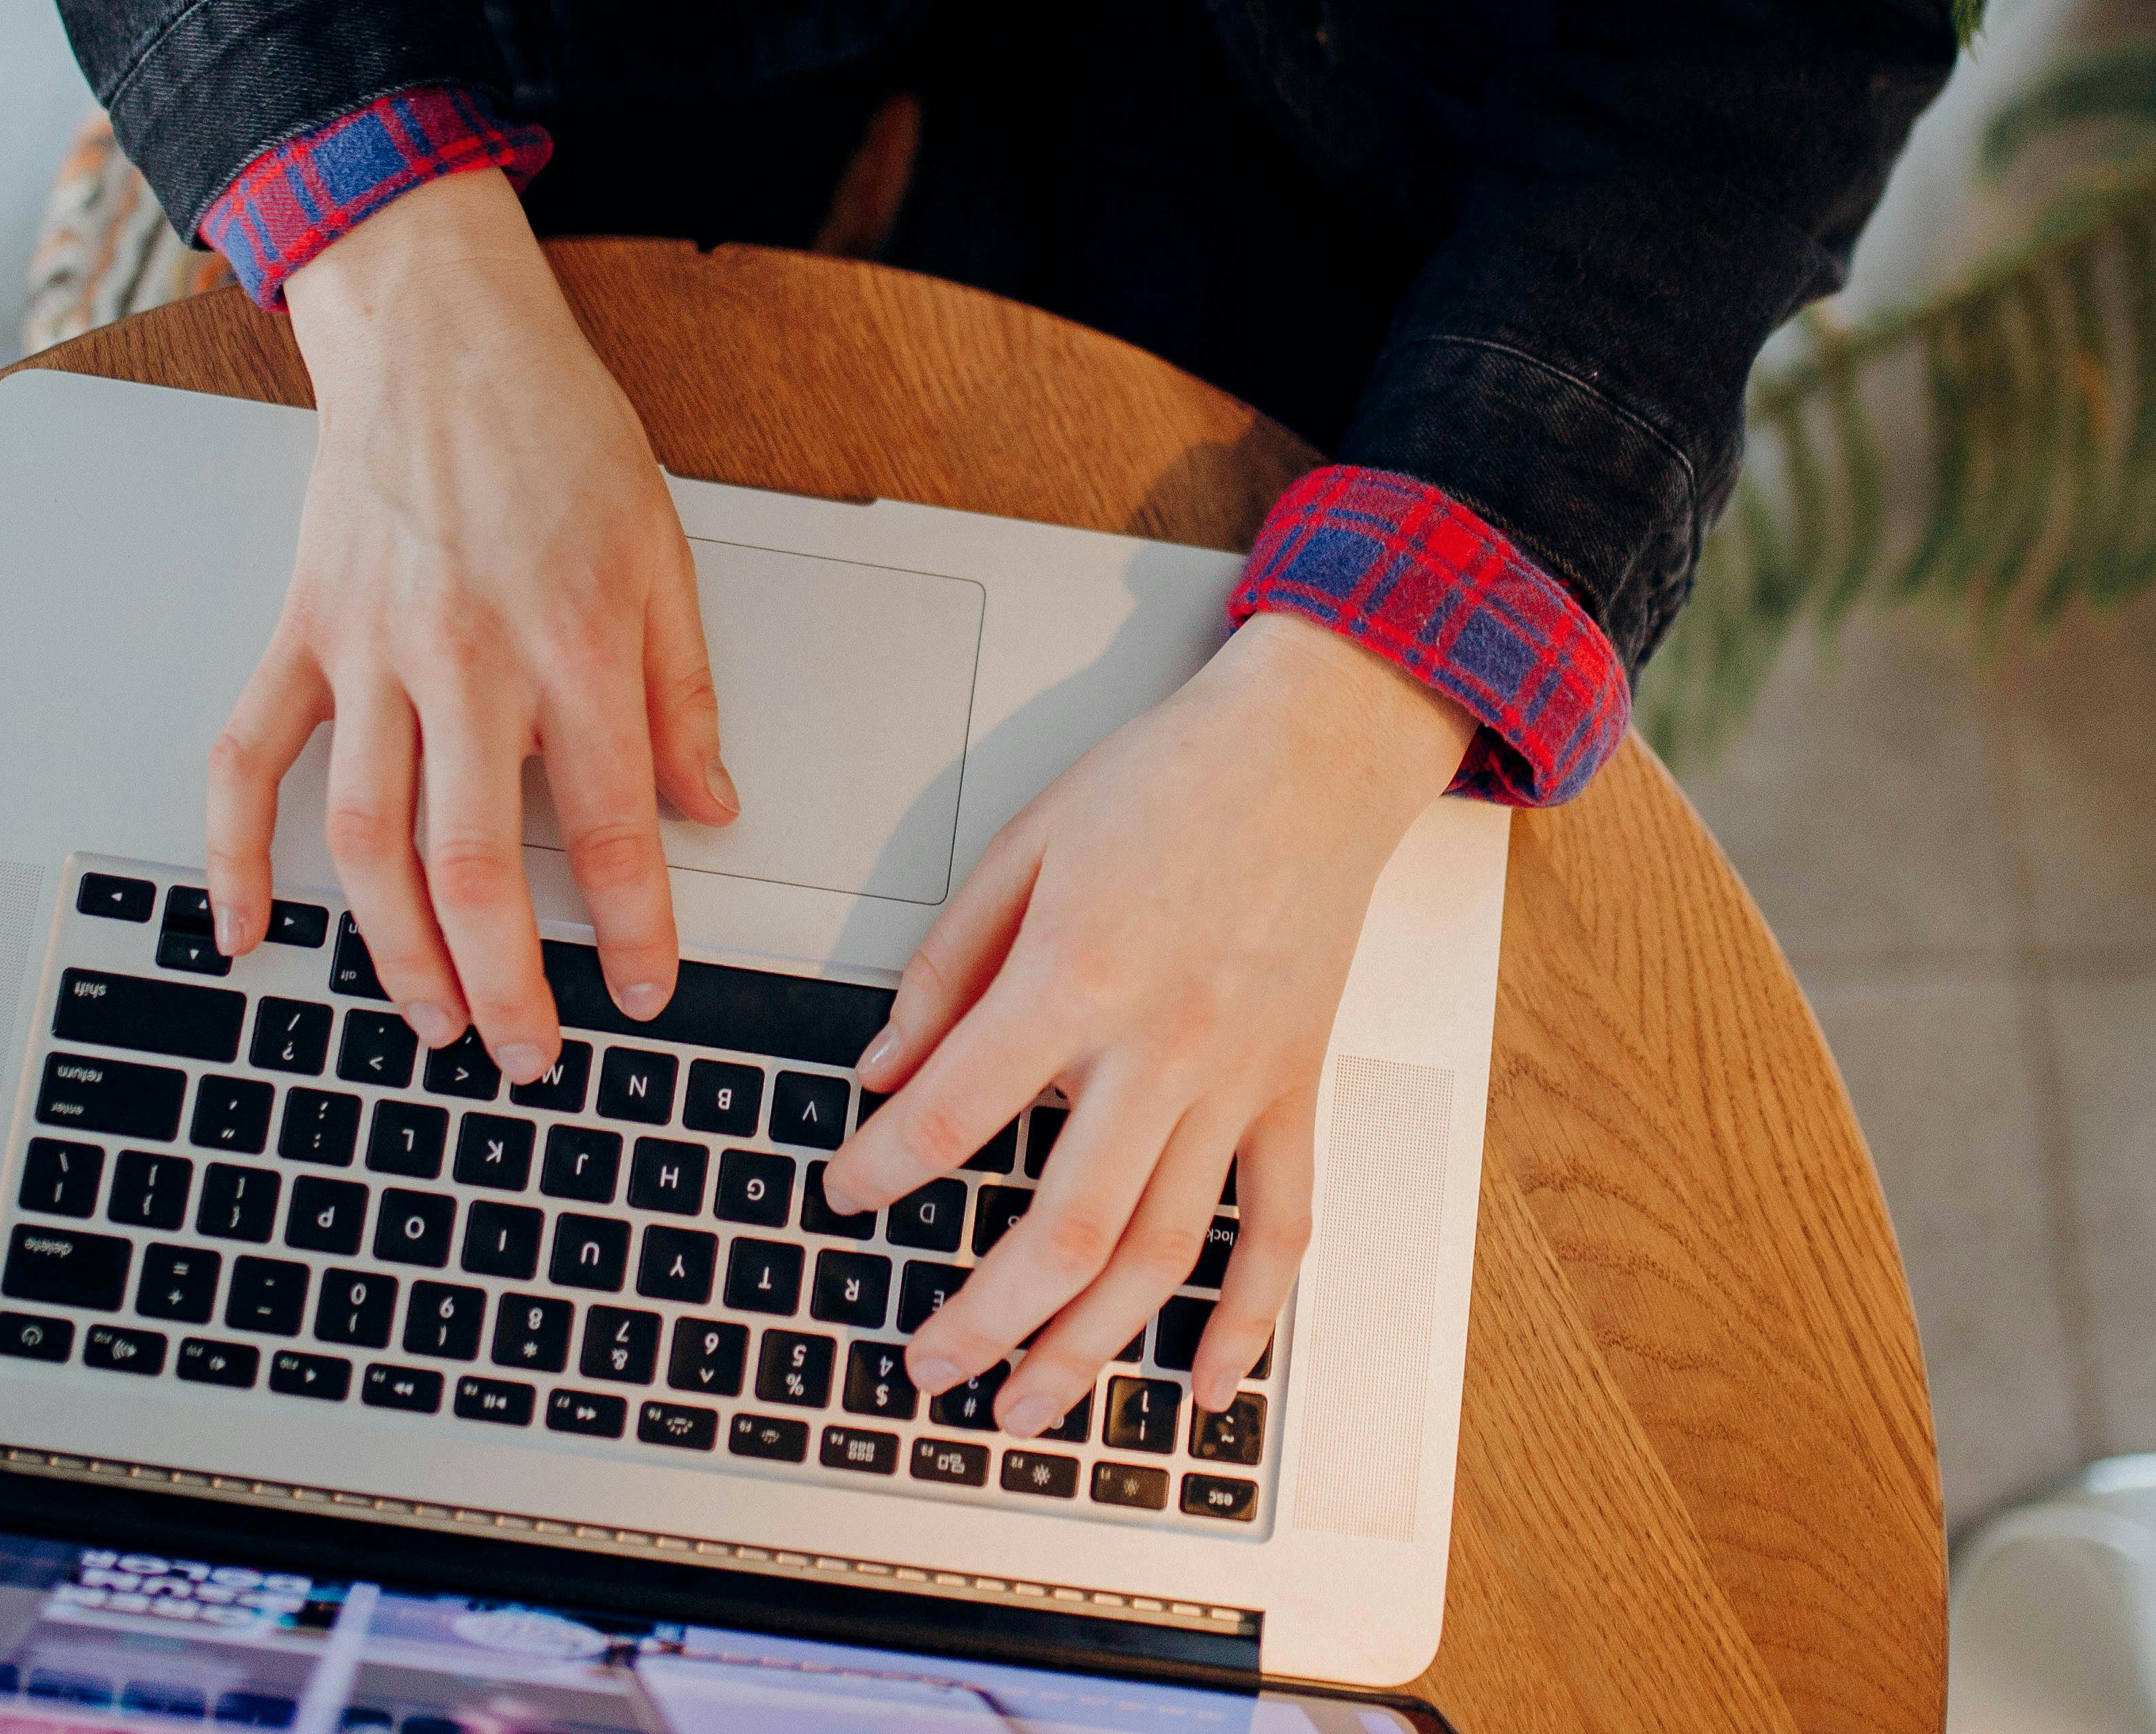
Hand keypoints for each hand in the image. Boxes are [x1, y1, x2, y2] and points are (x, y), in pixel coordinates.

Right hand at [202, 167, 737, 1077]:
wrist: (440, 334)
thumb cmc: (555, 434)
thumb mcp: (663, 555)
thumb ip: (683, 694)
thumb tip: (709, 806)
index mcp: (573, 642)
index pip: (612, 825)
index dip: (636, 926)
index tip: (647, 989)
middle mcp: (466, 657)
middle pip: (475, 862)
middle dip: (504, 982)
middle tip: (524, 1055)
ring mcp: (368, 650)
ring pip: (367, 836)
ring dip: (394, 950)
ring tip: (428, 1020)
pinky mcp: (299, 634)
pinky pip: (250, 760)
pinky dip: (236, 856)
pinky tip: (248, 933)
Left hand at [821, 609, 1470, 1420]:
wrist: (1313, 747)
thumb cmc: (1169, 780)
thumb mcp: (1022, 845)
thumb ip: (947, 967)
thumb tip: (882, 1069)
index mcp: (1075, 977)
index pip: (951, 1113)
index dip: (880, 1172)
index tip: (842, 1195)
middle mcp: (1160, 1048)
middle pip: (1059, 1227)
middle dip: (982, 1318)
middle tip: (925, 1365)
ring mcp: (1238, 1079)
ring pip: (1161, 1252)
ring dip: (1090, 1347)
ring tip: (1028, 1408)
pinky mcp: (1295, 1088)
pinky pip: (1279, 1225)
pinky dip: (1250, 1318)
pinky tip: (1209, 1383)